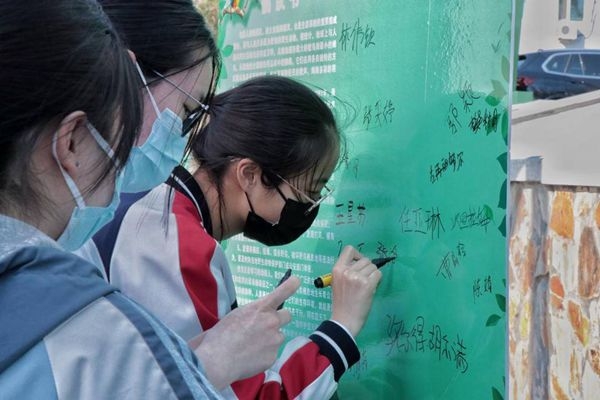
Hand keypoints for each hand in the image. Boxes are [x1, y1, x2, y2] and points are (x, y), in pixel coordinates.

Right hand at [190, 275, 299, 389]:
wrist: (219, 359)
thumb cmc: (221, 334)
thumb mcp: (237, 315)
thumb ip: (252, 314)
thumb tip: (255, 319)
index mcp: (261, 308)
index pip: (281, 292)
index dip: (291, 285)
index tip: (297, 280)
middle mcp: (272, 322)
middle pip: (287, 316)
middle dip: (279, 320)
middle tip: (266, 327)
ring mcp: (275, 340)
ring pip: (277, 337)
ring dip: (270, 340)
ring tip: (251, 347)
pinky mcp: (273, 357)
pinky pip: (271, 354)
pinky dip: (263, 355)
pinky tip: (249, 358)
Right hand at [330, 246, 381, 336]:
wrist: (344, 321)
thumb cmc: (341, 303)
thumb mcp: (337, 283)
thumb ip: (346, 272)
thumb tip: (362, 264)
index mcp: (337, 269)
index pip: (349, 250)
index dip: (357, 255)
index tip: (358, 264)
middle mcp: (347, 270)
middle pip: (365, 259)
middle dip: (367, 269)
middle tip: (363, 281)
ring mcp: (357, 277)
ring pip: (373, 267)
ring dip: (373, 275)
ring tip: (366, 287)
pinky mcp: (368, 284)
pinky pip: (378, 274)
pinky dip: (378, 281)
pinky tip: (371, 289)